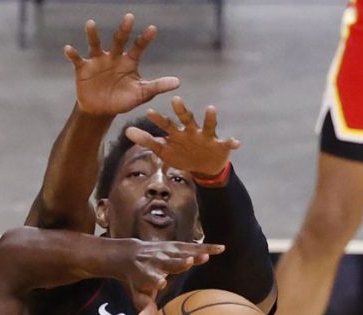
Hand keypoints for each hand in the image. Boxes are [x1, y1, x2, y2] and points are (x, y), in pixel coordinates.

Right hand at [64, 15, 180, 115]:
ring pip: (95, 45)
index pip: (138, 47)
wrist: (101, 110)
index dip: (145, 39)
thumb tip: (178, 82)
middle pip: (119, 40)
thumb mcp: (141, 94)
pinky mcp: (83, 69)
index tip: (153, 29)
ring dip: (93, 35)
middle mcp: (113, 57)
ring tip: (91, 23)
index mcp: (129, 61)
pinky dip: (72, 54)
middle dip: (124, 29)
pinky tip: (68, 49)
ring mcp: (97, 61)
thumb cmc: (123, 100)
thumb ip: (157, 86)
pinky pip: (77, 59)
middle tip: (130, 17)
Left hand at [122, 240, 224, 314]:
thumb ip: (144, 309)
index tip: (161, 282)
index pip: (152, 278)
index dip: (156, 280)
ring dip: (194, 254)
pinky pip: (192, 246)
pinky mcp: (176, 245)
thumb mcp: (138, 295)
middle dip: (178, 263)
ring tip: (206, 256)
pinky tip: (220, 249)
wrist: (129, 255)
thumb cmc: (137, 281)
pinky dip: (205, 247)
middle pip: (169, 262)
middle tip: (188, 262)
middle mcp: (157, 261)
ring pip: (182, 252)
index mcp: (147, 275)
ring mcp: (167, 251)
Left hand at [125, 97, 240, 177]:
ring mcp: (207, 137)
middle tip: (175, 100)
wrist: (205, 166)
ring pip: (208, 126)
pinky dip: (232, 143)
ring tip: (211, 108)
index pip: (166, 124)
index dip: (158, 119)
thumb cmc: (183, 154)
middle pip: (186, 119)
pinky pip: (227, 144)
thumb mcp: (164, 150)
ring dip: (209, 118)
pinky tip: (237, 142)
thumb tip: (126, 132)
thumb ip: (147, 140)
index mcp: (178, 132)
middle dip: (181, 111)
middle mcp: (192, 131)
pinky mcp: (221, 145)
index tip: (149, 112)